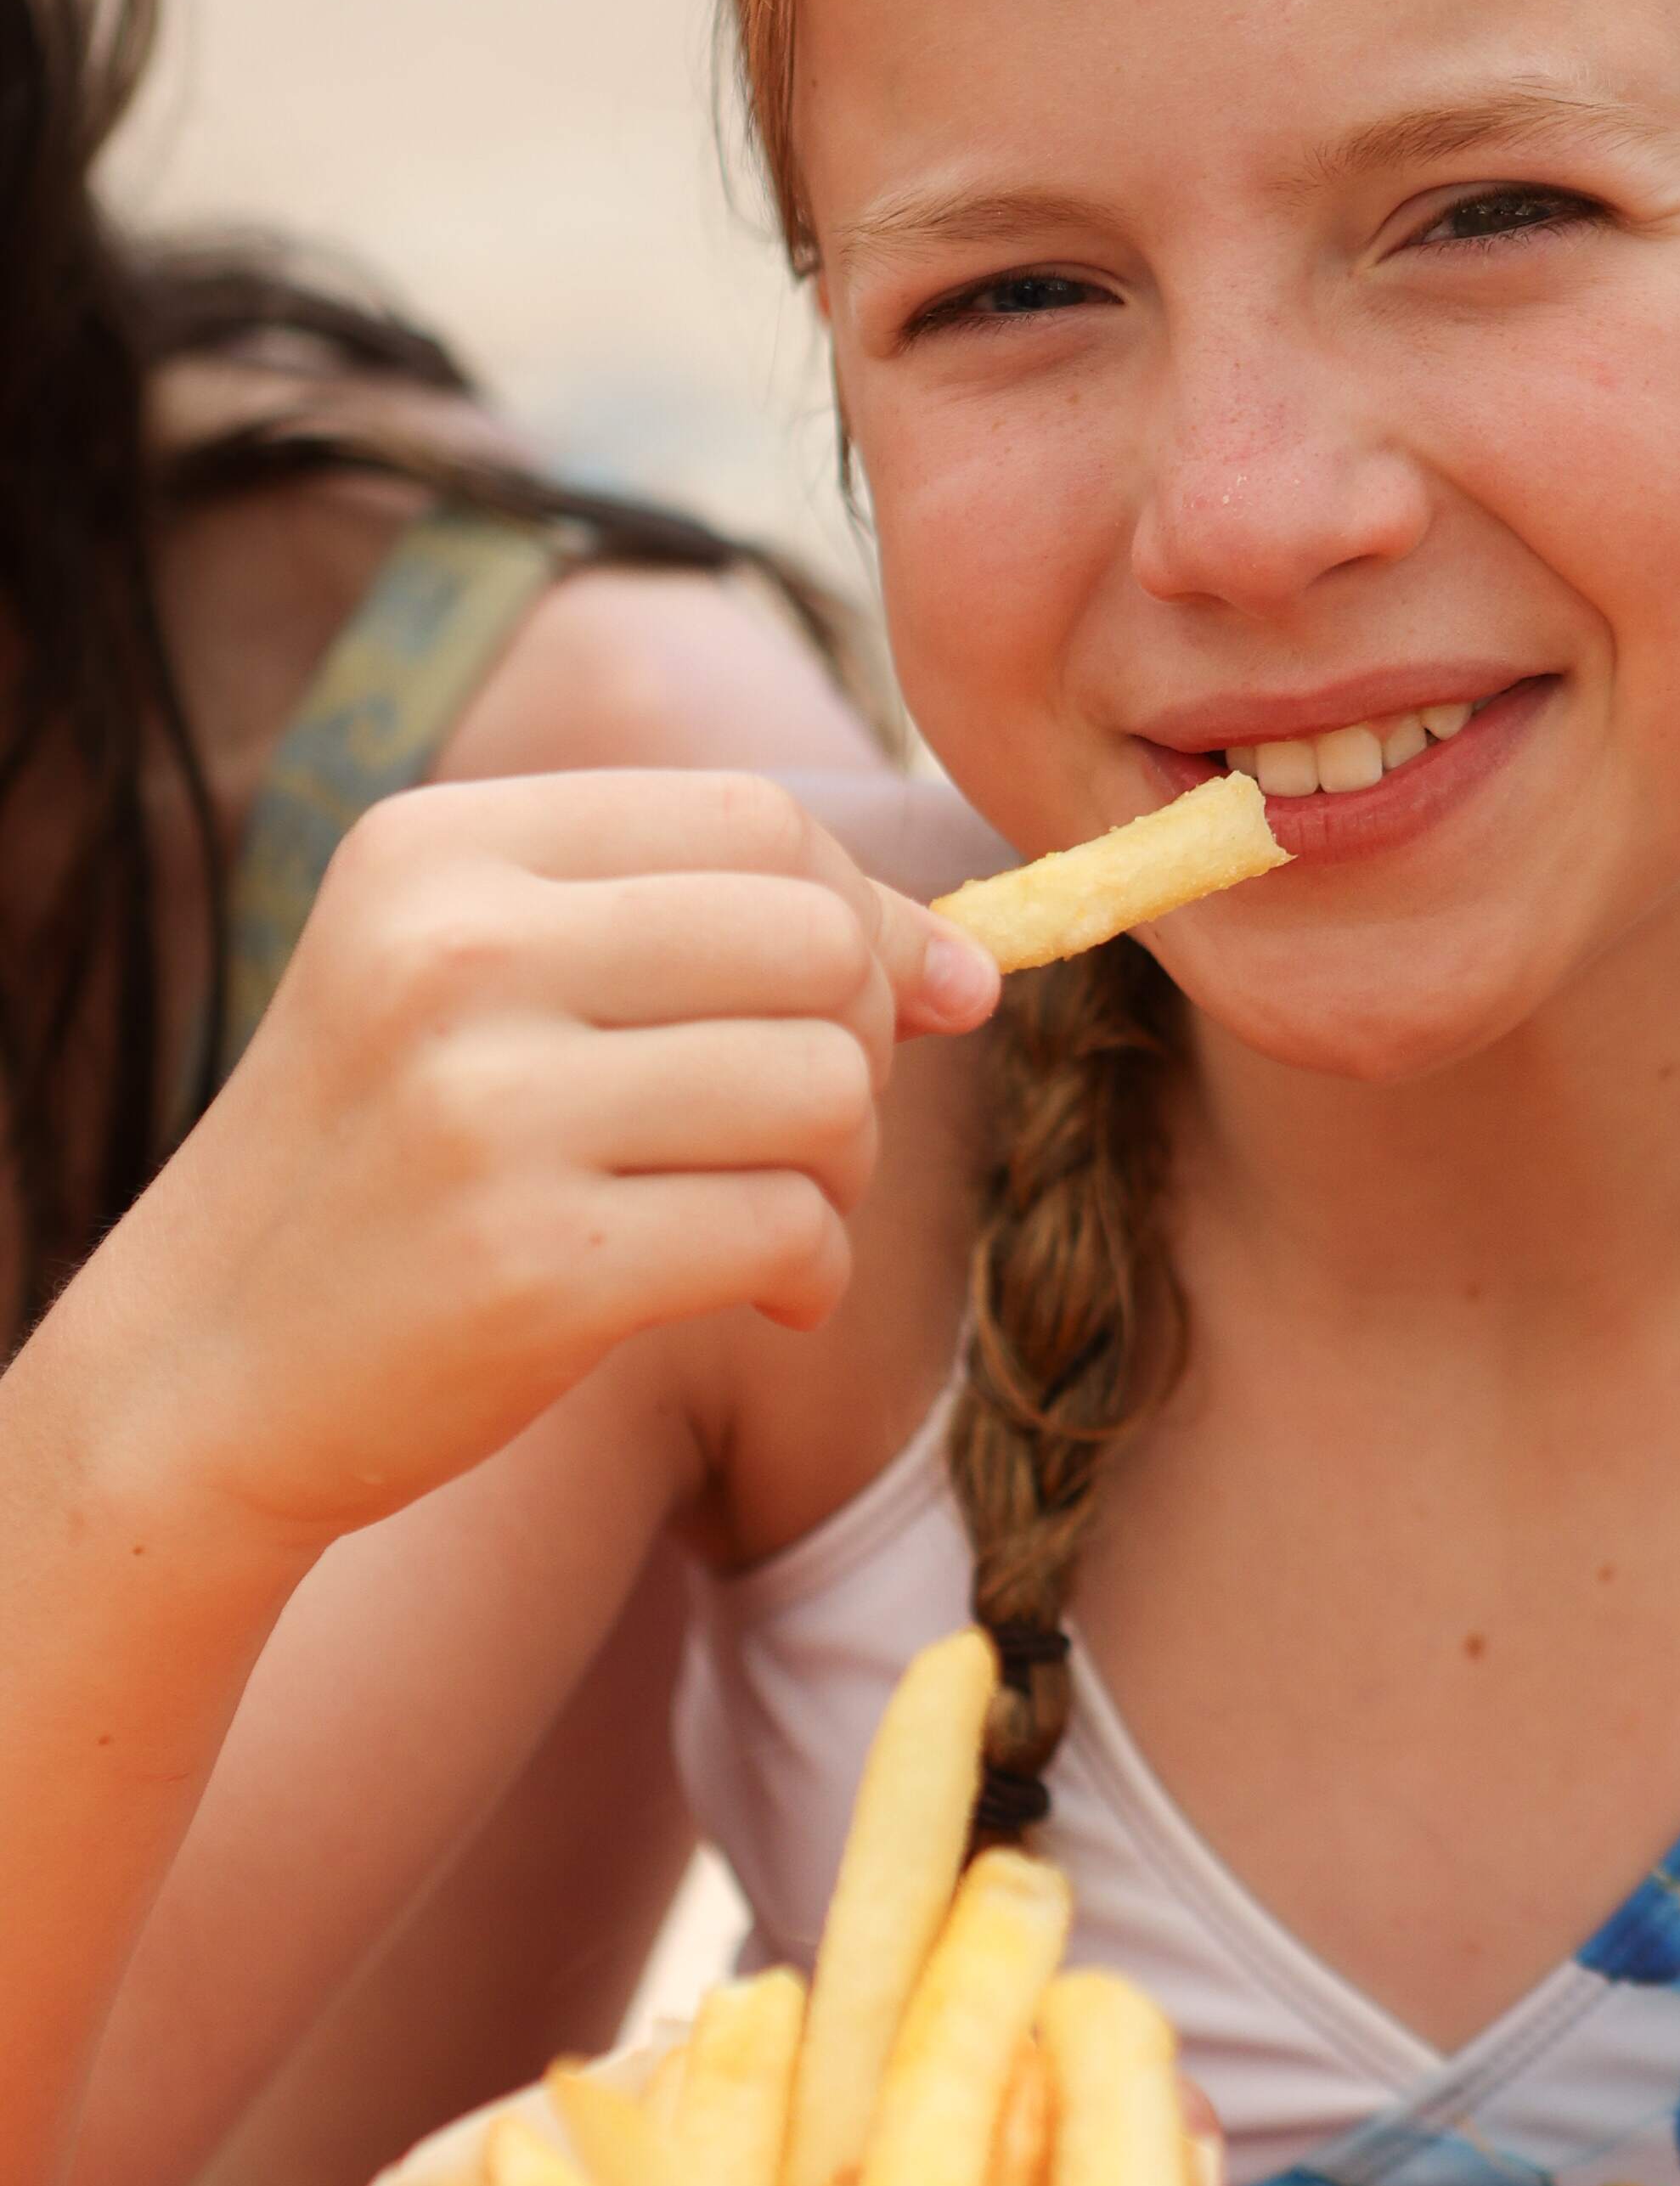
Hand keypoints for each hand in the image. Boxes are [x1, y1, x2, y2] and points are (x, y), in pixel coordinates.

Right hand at [74, 766, 998, 1555]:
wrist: (205, 1367)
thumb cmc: (392, 1162)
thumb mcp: (477, 984)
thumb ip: (703, 935)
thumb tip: (967, 966)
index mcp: (440, 848)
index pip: (757, 819)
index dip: (869, 910)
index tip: (905, 996)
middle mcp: (454, 955)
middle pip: (814, 939)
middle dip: (867, 1041)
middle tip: (814, 1128)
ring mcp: (486, 1111)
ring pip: (827, 1086)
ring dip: (846, 1171)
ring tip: (776, 1214)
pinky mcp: (533, 1267)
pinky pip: (789, 1230)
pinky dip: (810, 1275)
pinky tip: (758, 1299)